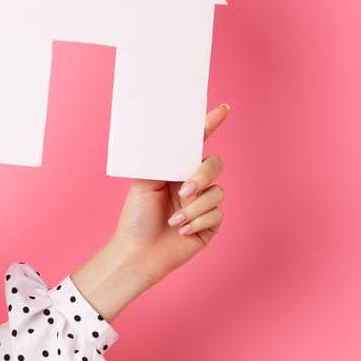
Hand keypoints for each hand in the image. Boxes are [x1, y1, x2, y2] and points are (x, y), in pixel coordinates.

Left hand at [111, 102, 231, 285]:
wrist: (139, 251)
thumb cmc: (136, 218)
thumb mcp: (143, 183)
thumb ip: (159, 161)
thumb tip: (168, 141)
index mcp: (175, 169)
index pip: (196, 144)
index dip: (210, 125)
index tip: (223, 110)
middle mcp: (192, 183)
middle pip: (214, 165)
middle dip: (202, 176)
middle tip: (184, 190)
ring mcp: (203, 203)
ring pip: (217, 192)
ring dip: (194, 208)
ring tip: (174, 221)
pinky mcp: (211, 223)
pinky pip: (218, 213)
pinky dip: (199, 221)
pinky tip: (182, 231)